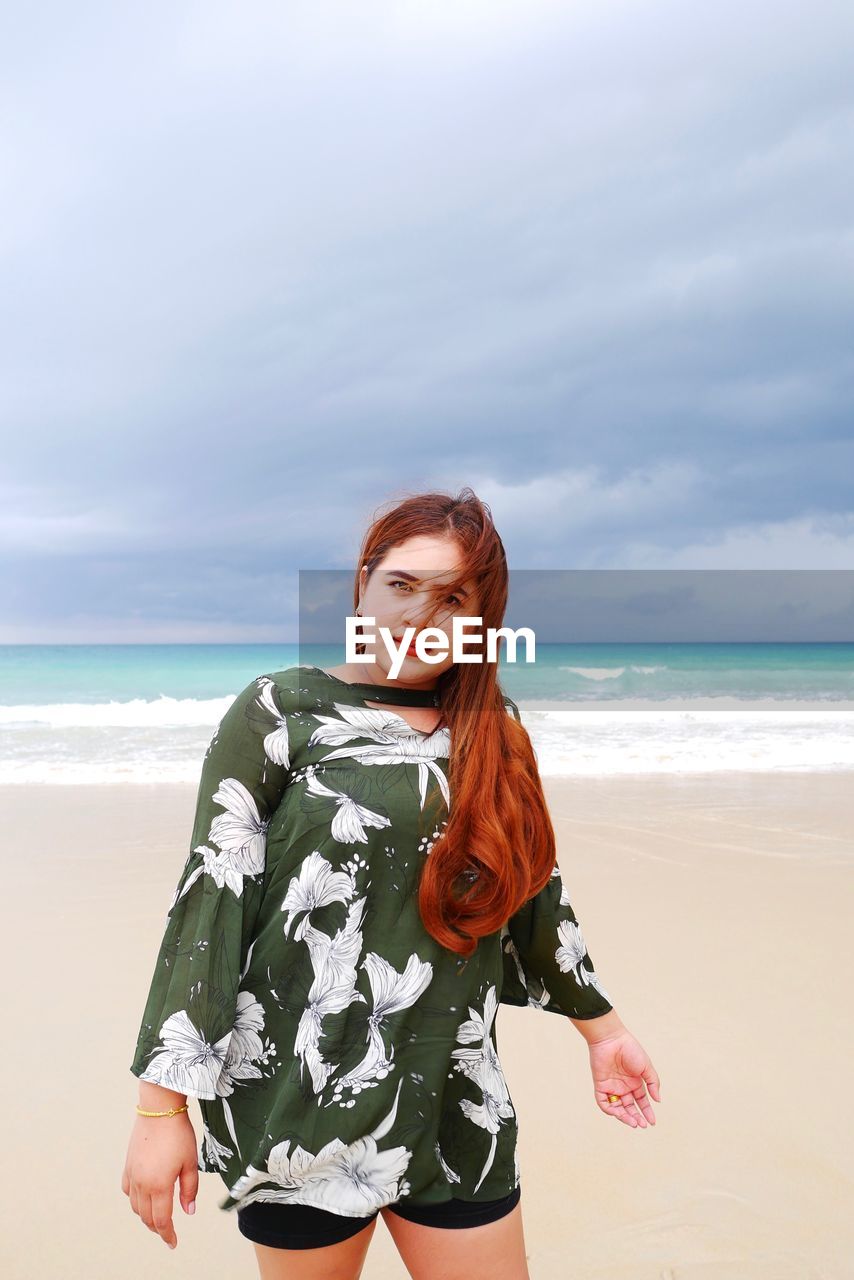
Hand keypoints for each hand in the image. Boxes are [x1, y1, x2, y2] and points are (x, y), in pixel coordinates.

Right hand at [121, 1112, 198, 1249]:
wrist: (159, 1110)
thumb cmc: (178, 1133)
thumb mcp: (190, 1162)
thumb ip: (189, 1189)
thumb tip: (188, 1211)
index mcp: (159, 1186)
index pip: (161, 1220)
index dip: (168, 1235)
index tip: (173, 1242)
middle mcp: (142, 1184)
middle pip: (147, 1217)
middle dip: (158, 1228)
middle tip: (168, 1231)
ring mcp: (133, 1175)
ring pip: (136, 1206)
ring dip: (146, 1215)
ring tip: (158, 1216)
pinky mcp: (128, 1165)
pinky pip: (128, 1191)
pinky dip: (135, 1200)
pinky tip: (143, 1198)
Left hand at [587, 1030, 660, 1127]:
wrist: (612, 1039)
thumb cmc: (630, 1049)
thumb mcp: (646, 1067)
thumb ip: (653, 1083)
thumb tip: (658, 1101)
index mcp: (635, 1082)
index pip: (641, 1102)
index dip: (647, 1112)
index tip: (652, 1122)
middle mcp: (624, 1087)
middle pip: (630, 1108)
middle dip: (636, 1117)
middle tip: (642, 1125)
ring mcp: (612, 1087)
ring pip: (617, 1108)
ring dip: (624, 1117)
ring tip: (633, 1122)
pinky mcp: (600, 1085)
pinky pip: (603, 1102)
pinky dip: (609, 1110)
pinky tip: (618, 1113)